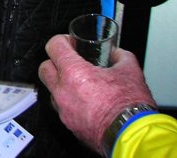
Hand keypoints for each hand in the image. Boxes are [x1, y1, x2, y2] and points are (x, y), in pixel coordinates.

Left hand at [38, 34, 154, 154]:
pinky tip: (83, 101)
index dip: (61, 40)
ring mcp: (63, 108)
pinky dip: (68, 101)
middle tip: (69, 61)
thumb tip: (117, 53)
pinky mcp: (68, 123)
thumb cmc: (129, 105)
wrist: (132, 135)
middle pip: (44, 68)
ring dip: (60, 83)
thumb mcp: (130, 71)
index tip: (69, 42)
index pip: (53, 46)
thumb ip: (120, 56)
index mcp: (74, 72)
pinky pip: (60, 107)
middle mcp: (62, 90)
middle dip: (54, 61)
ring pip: (51, 89)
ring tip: (78, 83)